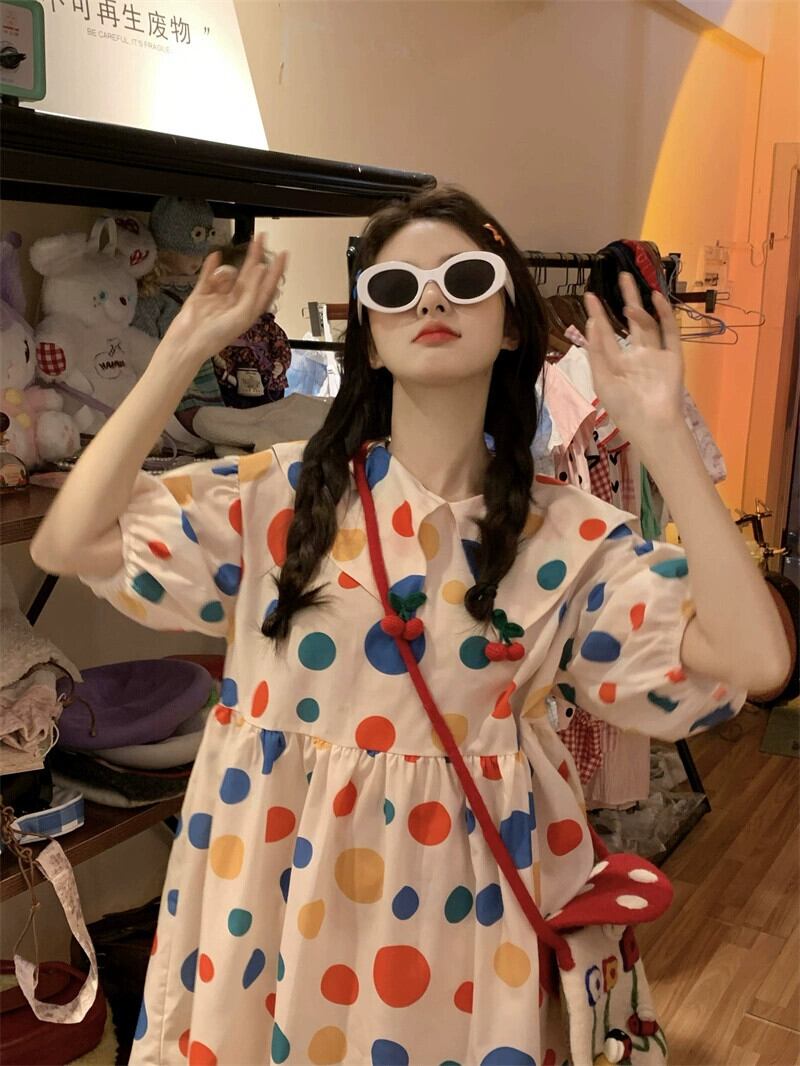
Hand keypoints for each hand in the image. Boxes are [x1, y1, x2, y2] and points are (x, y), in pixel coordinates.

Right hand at [163, 233, 287, 362]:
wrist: (187, 342)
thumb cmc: (215, 337)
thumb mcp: (242, 314)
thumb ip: (252, 291)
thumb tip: (261, 269)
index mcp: (249, 311)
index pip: (267, 286)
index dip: (276, 270)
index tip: (282, 254)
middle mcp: (236, 303)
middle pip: (250, 275)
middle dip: (256, 257)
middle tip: (262, 238)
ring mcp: (219, 298)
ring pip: (228, 275)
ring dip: (225, 272)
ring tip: (220, 278)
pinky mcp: (202, 294)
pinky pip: (208, 275)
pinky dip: (211, 266)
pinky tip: (215, 256)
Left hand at [583, 273, 684, 444]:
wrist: (651, 424)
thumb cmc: (623, 407)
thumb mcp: (602, 378)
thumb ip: (597, 351)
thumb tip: (592, 322)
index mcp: (618, 363)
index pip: (607, 334)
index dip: (598, 315)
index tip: (590, 295)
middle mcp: (638, 356)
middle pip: (632, 321)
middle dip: (627, 299)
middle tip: (622, 275)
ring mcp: (657, 355)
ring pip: (650, 323)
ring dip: (641, 308)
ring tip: (630, 295)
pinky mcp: (674, 357)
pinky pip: (670, 332)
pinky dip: (665, 314)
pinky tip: (656, 299)